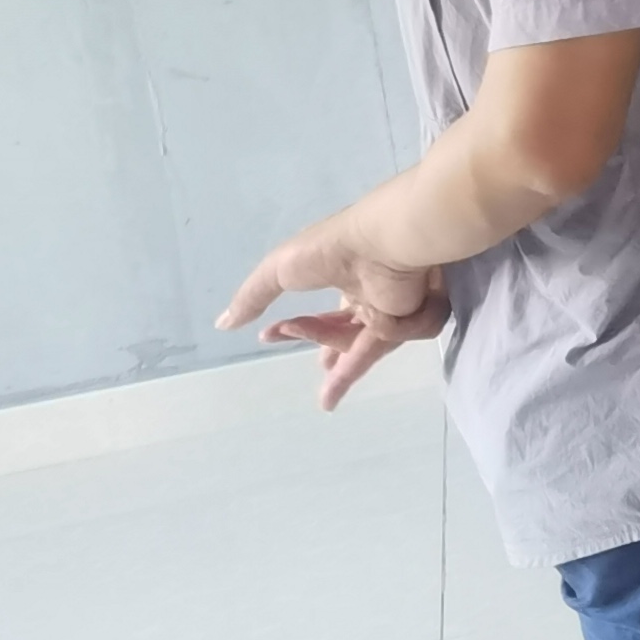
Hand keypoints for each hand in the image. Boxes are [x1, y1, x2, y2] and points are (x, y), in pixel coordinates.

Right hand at [218, 215, 444, 410]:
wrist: (382, 243)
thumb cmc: (331, 250)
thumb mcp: (278, 270)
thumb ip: (251, 297)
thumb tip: (221, 324)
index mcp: (346, 281)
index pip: (327, 316)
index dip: (304, 331)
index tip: (269, 337)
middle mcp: (373, 295)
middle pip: (353, 338)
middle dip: (339, 365)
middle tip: (323, 389)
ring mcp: (396, 307)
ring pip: (371, 347)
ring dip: (348, 368)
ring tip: (326, 396)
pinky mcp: (417, 317)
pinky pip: (399, 338)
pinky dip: (389, 332)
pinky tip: (385, 317)